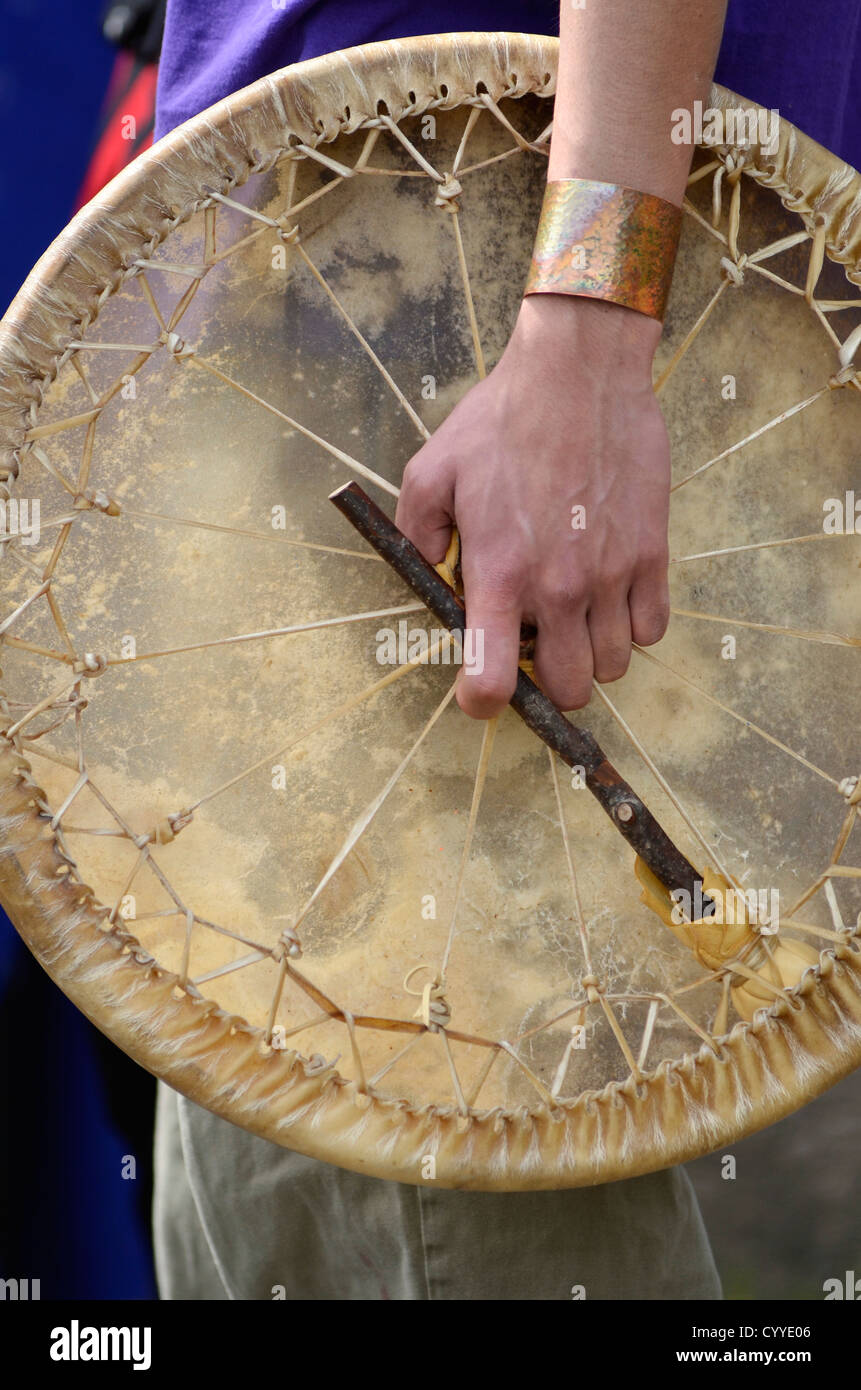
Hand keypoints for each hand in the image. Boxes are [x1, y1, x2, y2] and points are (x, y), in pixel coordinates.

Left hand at [395, 293, 671, 717]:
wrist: (578, 372)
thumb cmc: (501, 419)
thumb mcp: (430, 471)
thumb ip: (416, 535)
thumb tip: (429, 573)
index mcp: (499, 574)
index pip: (491, 682)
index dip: (482, 700)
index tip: (481, 689)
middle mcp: (559, 587)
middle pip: (569, 689)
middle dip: (548, 679)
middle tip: (534, 641)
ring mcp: (612, 574)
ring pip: (614, 666)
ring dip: (592, 653)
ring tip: (574, 617)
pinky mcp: (652, 554)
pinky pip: (652, 629)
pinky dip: (633, 625)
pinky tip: (611, 594)